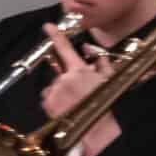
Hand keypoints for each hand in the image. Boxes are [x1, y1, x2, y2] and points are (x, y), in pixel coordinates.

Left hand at [39, 24, 119, 155]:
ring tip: (74, 104)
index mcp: (78, 70)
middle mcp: (63, 79)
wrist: (98, 128)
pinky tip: (67, 110)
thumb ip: (98, 60)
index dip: (55, 36)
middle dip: (66, 80)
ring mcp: (54, 92)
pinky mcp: (47, 105)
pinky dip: (55, 103)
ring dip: (60, 93)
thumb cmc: (107, 102)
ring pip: (53, 88)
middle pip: (59, 74)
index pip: (64, 48)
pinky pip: (48, 100)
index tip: (47, 26)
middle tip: (79, 93)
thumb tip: (86, 47)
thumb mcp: (108, 79)